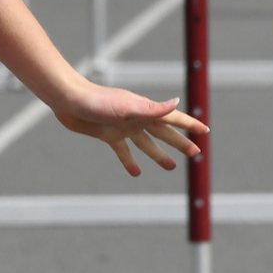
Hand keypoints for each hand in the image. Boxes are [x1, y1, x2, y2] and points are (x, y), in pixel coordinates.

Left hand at [49, 83, 207, 176]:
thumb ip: (152, 108)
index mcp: (144, 110)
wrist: (67, 100)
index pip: (172, 117)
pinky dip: (129, 161)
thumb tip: (177, 102)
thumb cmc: (96, 100)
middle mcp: (136, 118)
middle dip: (179, 142)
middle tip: (196, 154)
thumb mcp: (126, 106)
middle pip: (163, 133)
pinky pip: (122, 151)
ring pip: (145, 144)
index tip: (205, 130)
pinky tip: (136, 172)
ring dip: (158, 154)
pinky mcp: (107, 134)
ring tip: (171, 167)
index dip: (189, 123)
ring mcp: (122, 127)